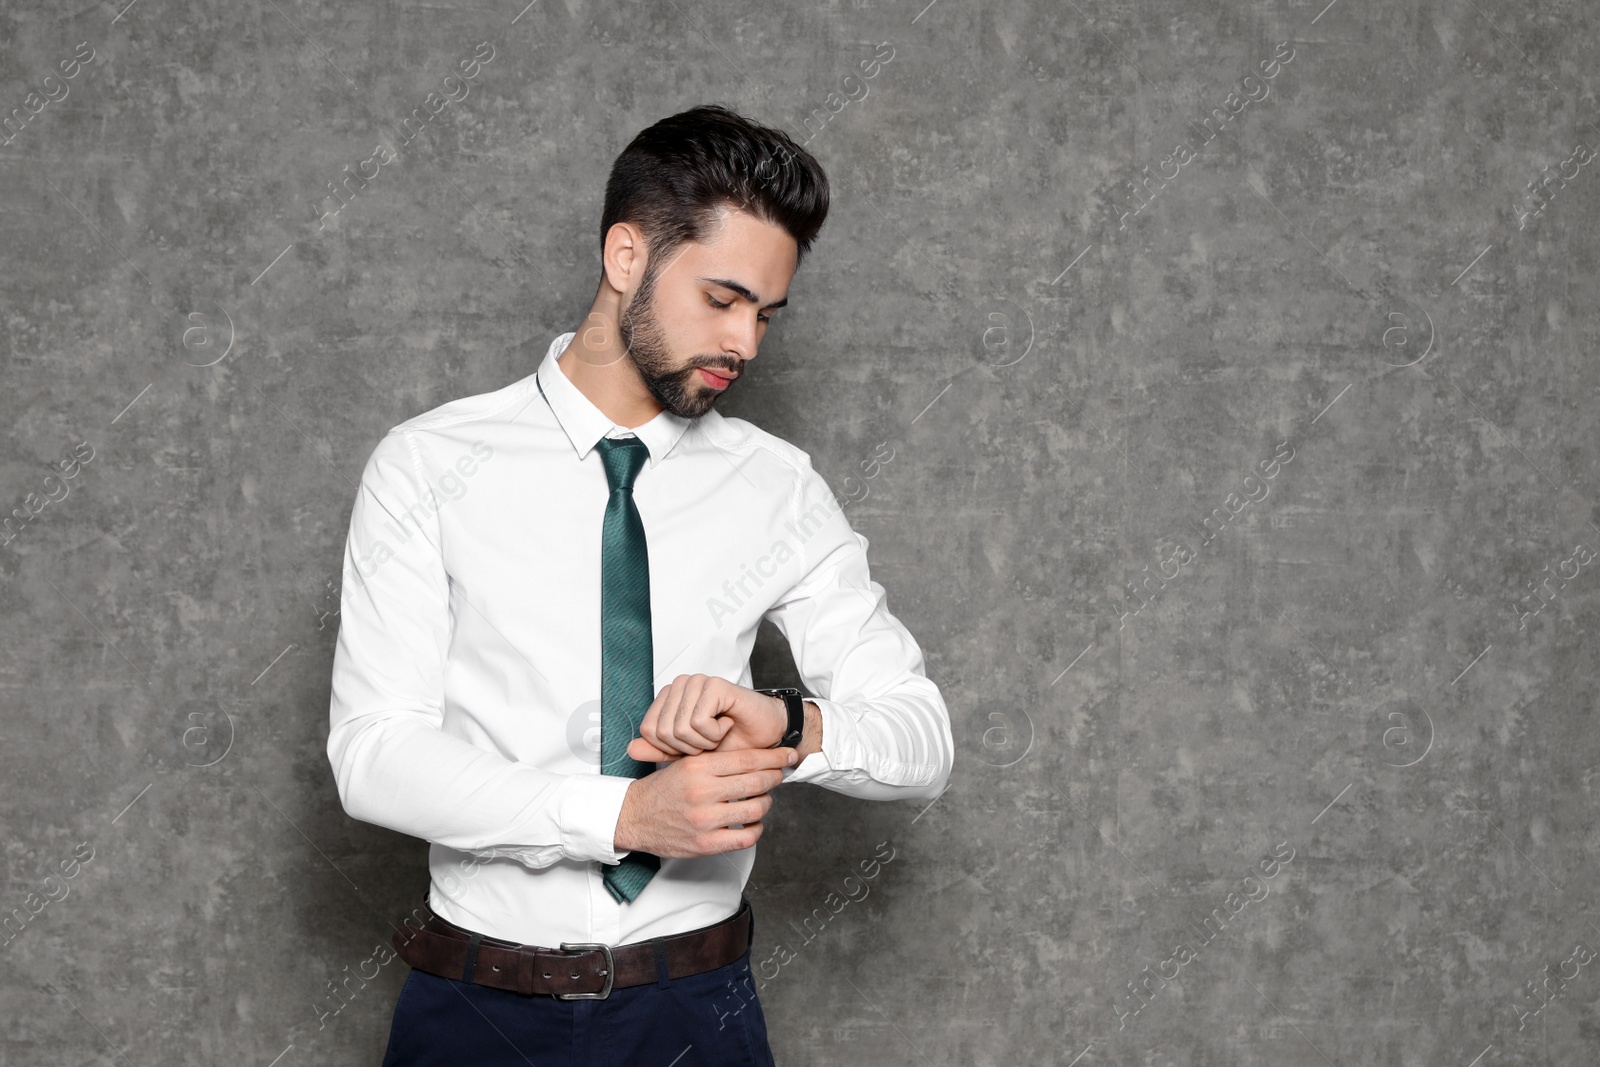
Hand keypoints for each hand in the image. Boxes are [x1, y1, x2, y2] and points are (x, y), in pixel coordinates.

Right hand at [613, 746, 797, 856]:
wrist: (632, 818)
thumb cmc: (660, 790)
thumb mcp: (682, 764)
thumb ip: (713, 759)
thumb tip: (751, 754)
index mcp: (697, 768)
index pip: (747, 759)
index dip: (773, 757)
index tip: (787, 755)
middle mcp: (702, 793)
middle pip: (756, 783)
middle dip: (775, 777)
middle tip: (779, 773)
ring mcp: (705, 820)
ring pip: (756, 809)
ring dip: (766, 803)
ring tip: (763, 798)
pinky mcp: (706, 844)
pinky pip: (746, 837)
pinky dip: (756, 829)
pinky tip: (753, 823)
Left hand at [626, 674, 785, 762]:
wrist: (762, 739)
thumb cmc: (729, 742)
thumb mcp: (687, 753)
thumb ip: (659, 750)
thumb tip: (630, 748)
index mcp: (669, 697)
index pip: (648, 730)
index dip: (670, 748)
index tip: (694, 745)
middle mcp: (680, 685)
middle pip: (662, 731)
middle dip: (688, 747)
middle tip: (709, 739)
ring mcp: (697, 682)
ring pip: (679, 728)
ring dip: (703, 742)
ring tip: (718, 732)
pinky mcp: (714, 685)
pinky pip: (699, 722)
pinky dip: (714, 734)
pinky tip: (727, 724)